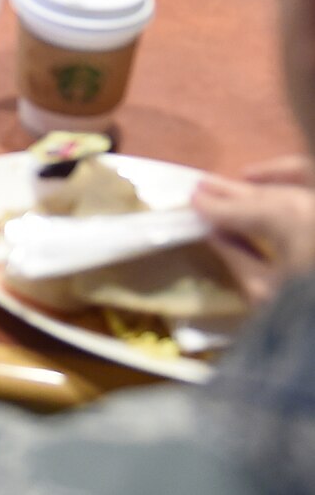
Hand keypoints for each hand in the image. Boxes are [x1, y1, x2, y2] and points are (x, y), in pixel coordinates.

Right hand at [192, 156, 314, 305]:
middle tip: (204, 185)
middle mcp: (311, 205)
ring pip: (294, 188)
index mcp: (293, 221)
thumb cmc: (307, 317)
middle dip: (236, 193)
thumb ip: (238, 258)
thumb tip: (216, 235)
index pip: (247, 209)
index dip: (218, 208)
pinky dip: (292, 177)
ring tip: (234, 182)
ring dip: (262, 187)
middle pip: (271, 195)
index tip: (193, 201)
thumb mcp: (267, 294)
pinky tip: (267, 180)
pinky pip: (310, 181)